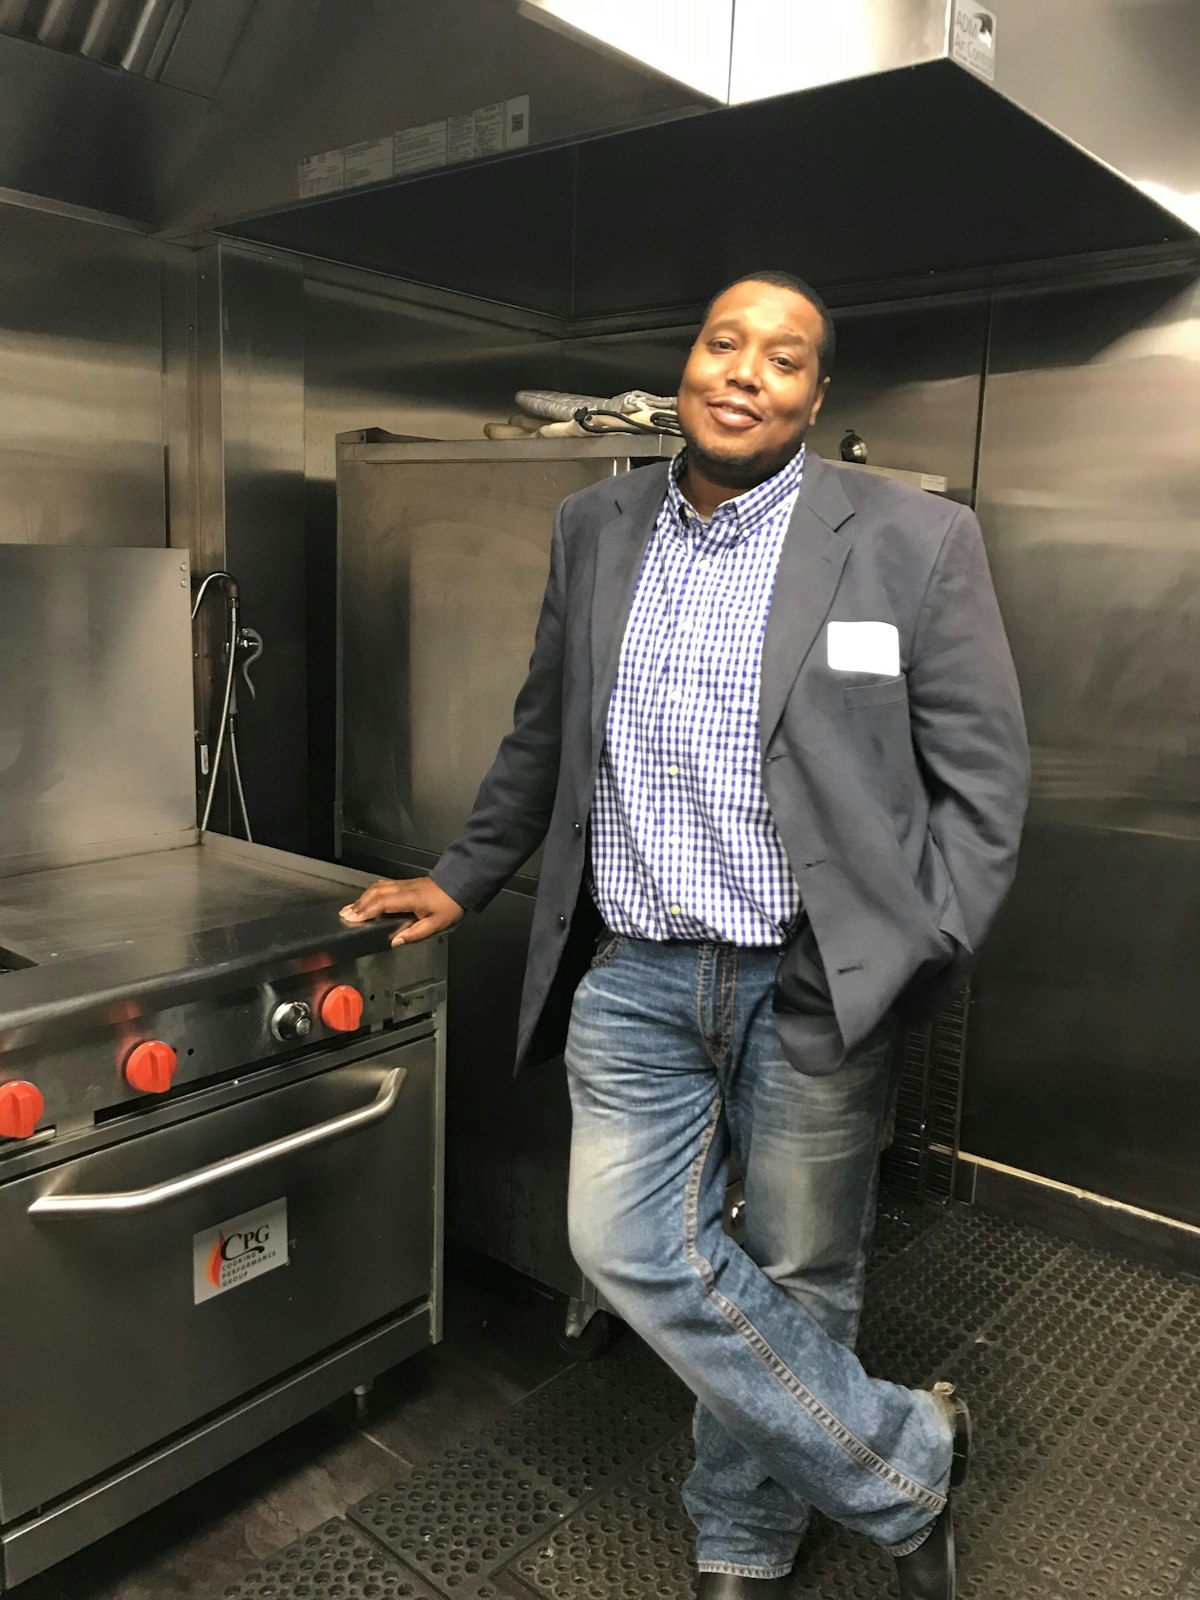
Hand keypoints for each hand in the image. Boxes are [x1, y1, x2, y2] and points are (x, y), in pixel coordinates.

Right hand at [339, 877, 463, 945]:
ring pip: (377, 887)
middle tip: (344, 915)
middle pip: (375, 893)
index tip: (352, 918)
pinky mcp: (405, 884)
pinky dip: (370, 893)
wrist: (459, 884)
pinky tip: (366, 899)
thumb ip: (415, 934)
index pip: (382, 902)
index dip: (366, 910)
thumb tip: (395, 942)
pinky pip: (383, 886)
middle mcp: (404, 889)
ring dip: (362, 898)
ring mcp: (403, 884)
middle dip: (358, 904)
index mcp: (411, 899)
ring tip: (351, 909)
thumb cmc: (450, 905)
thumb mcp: (436, 925)